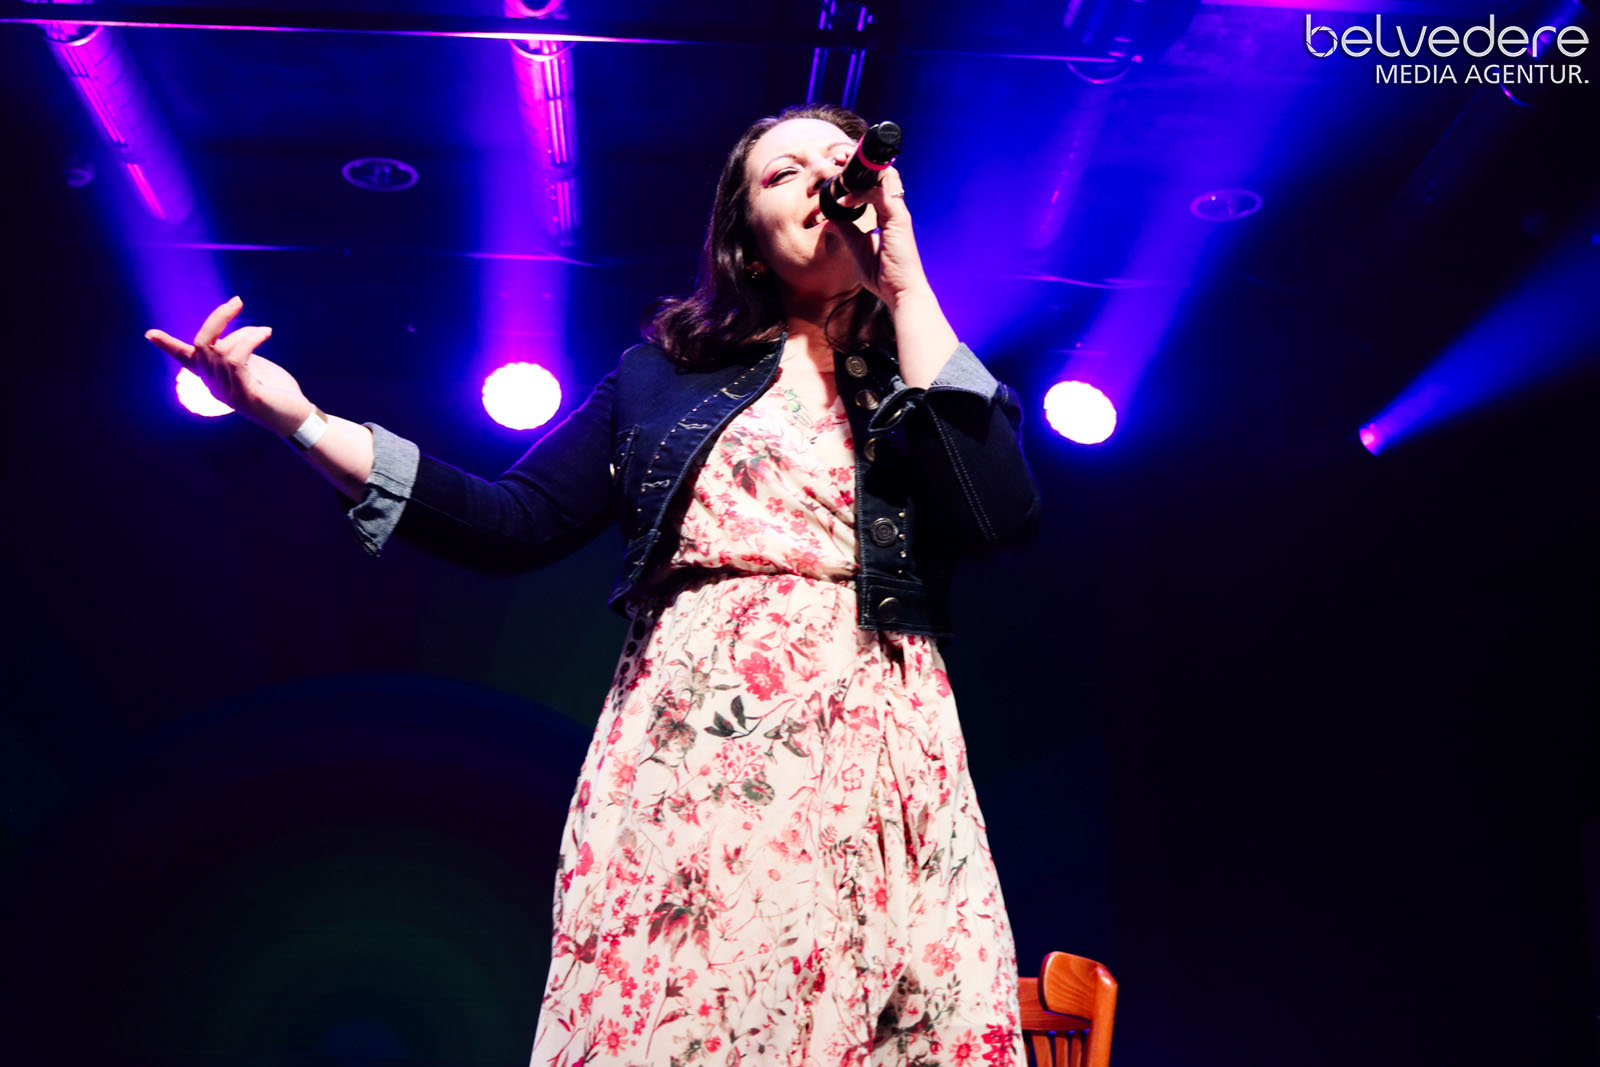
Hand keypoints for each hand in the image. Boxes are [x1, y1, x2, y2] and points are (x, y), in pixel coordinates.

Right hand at [145, 297, 312, 435]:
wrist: (298, 420)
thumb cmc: (280, 394)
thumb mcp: (256, 367)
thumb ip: (240, 353)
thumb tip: (234, 336)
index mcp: (214, 378)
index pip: (186, 360)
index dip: (168, 346)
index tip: (148, 333)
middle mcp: (214, 385)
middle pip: (201, 344)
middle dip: (217, 319)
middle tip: (237, 301)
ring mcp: (227, 391)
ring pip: (221, 349)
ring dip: (245, 332)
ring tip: (265, 331)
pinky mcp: (243, 394)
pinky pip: (236, 359)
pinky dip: (249, 340)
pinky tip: (265, 334)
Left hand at [823, 166, 931, 310]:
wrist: (901, 292)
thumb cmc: (884, 276)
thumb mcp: (858, 250)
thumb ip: (846, 232)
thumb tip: (829, 219)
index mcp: (889, 216)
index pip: (877, 184)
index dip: (860, 174)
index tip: (840, 168)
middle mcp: (895, 210)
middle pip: (883, 174)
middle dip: (860, 164)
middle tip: (838, 159)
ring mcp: (898, 213)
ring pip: (884, 177)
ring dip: (861, 171)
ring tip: (839, 168)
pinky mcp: (899, 220)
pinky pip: (879, 195)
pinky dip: (860, 193)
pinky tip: (844, 200)